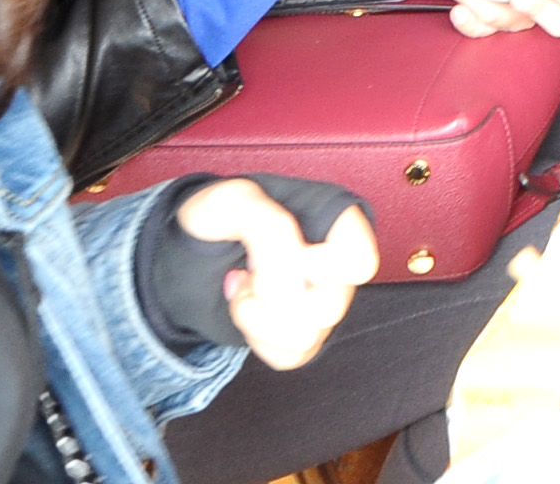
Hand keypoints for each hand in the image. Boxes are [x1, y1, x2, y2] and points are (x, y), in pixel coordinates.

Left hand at [177, 179, 378, 368]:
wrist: (198, 243)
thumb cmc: (221, 214)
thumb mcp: (233, 201)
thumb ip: (268, 227)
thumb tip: (291, 282)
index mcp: (335, 223)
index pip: (360, 261)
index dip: (324, 268)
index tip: (288, 254)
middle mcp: (338, 268)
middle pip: (329, 309)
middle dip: (272, 296)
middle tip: (249, 270)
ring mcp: (323, 304)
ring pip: (306, 339)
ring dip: (257, 317)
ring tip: (244, 287)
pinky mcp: (304, 336)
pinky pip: (289, 358)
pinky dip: (257, 339)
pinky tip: (248, 307)